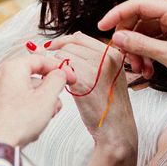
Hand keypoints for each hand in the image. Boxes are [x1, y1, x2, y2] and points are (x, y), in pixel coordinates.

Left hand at [0, 55, 75, 148]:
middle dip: (47, 91)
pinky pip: (10, 105)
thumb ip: (57, 80)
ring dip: (36, 103)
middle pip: (30, 77)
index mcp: (11, 70)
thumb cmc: (16, 124)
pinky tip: (28, 125)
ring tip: (43, 119)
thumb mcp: (46, 99)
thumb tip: (59, 74)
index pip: (40, 60)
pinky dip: (22, 111)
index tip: (69, 77)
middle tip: (56, 104)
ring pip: (20, 92)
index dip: (59, 68)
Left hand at [46, 32, 136, 151]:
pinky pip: (61, 69)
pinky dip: (56, 75)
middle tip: (50, 64)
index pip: (80, 37)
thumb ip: (94, 59)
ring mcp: (95, 68)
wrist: (116, 127)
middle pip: (70, 45)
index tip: (50, 47)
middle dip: (56, 53)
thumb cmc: (110, 106)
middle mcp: (106, 58)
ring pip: (63, 56)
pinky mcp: (83, 81)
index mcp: (113, 54)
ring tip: (59, 79)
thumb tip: (69, 43)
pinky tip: (60, 86)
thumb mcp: (110, 75)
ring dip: (56, 65)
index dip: (62, 41)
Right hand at [98, 0, 166, 91]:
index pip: (138, 4)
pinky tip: (148, 70)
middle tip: (125, 57)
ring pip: (144, 31)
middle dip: (129, 38)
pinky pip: (153, 40)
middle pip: (139, 18)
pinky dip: (147, 54)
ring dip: (138, 50)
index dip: (117, 15)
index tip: (102, 27)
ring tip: (141, 69)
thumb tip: (119, 38)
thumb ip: (143, 45)